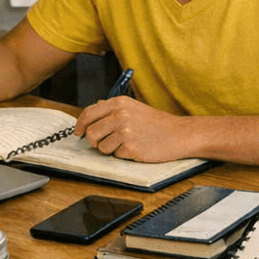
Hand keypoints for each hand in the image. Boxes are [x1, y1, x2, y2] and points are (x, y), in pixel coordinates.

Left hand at [75, 96, 189, 161]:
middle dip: (94, 141)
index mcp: (119, 103)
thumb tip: (93, 111)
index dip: (80, 125)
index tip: (78, 132)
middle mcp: (120, 115)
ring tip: (126, 144)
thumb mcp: (134, 108)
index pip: (89, 113)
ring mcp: (125, 132)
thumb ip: (113, 109)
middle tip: (102, 143)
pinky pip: (116, 155)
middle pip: (91, 132)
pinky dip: (123, 155)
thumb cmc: (158, 123)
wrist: (179, 134)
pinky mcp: (131, 148)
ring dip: (110, 149)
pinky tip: (136, 148)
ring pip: (101, 147)